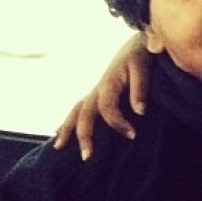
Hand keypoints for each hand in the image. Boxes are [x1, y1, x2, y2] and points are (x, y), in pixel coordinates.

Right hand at [53, 32, 152, 158]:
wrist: (136, 43)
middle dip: (83, 135)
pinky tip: (60, 133)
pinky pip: (78, 109)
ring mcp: (94, 91)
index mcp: (108, 83)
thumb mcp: (142, 67)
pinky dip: (68, 122)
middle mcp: (97, 88)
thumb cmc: (140, 55)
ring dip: (67, 129)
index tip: (132, 135)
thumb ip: (140, 89)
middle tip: (87, 157)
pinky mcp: (96, 93)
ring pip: (75, 111)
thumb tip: (140, 112)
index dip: (117, 122)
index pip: (107, 107)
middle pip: (84, 113)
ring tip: (58, 147)